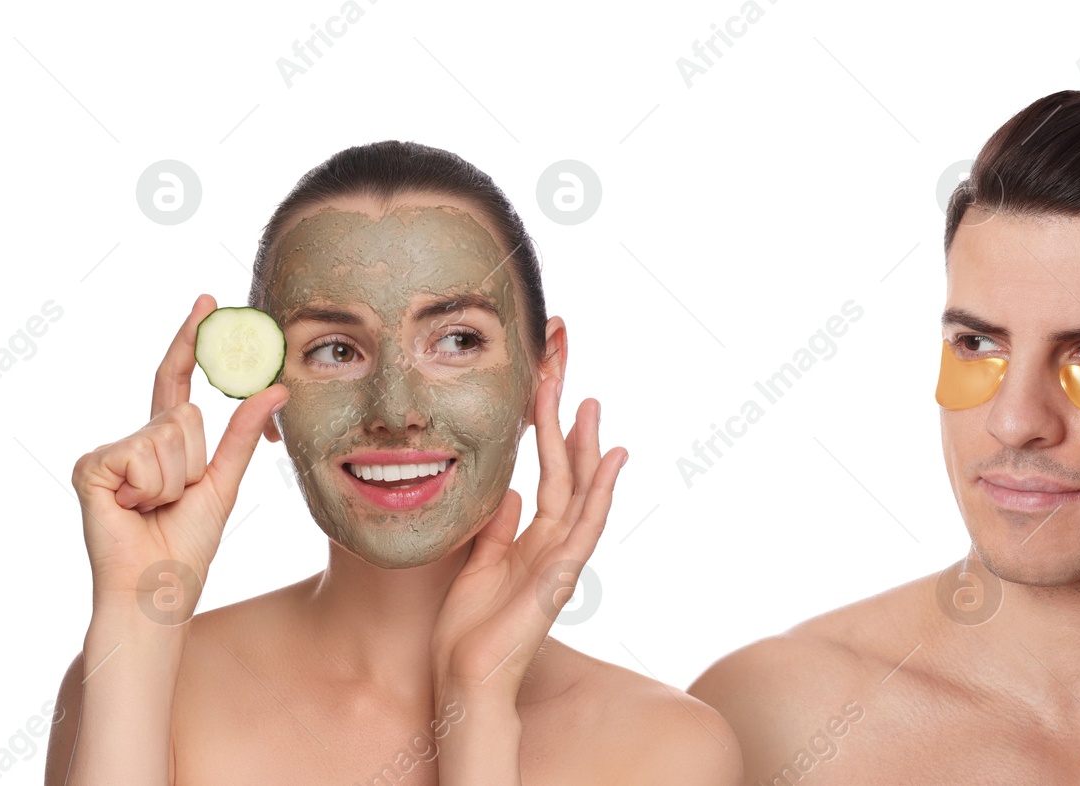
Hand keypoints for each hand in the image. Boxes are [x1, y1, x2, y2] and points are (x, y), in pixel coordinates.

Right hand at [71, 294, 288, 614]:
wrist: (158, 588)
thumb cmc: (188, 545)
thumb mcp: (225, 482)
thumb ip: (245, 433)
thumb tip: (277, 386)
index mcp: (165, 442)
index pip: (178, 380)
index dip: (191, 340)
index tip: (207, 298)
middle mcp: (134, 439)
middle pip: (185, 413)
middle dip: (195, 460)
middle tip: (178, 499)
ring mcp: (110, 451)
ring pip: (168, 433)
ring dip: (175, 479)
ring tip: (156, 508)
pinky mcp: (91, 467)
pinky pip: (142, 454)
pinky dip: (151, 487)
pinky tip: (134, 509)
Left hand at [430, 375, 626, 703]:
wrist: (466, 679)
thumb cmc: (467, 631)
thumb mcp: (476, 563)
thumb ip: (496, 528)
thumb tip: (510, 491)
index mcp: (531, 540)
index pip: (547, 475)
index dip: (548, 433)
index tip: (545, 390)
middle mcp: (552, 544)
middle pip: (567, 474)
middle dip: (567, 425)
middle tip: (566, 379)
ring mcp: (561, 559)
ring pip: (581, 492)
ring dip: (587, 447)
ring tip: (591, 404)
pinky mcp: (562, 576)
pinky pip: (587, 525)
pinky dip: (602, 491)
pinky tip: (612, 459)